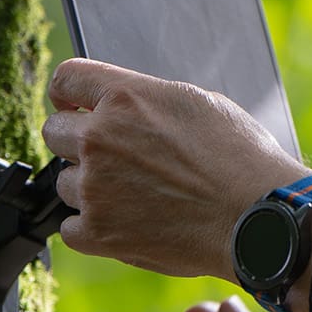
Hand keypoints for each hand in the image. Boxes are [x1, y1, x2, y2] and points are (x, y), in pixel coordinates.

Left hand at [41, 59, 306, 279]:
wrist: (257, 216)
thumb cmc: (242, 159)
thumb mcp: (199, 104)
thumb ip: (148, 102)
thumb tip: (127, 109)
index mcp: (125, 97)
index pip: (66, 80)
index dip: (69, 95)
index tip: (74, 106)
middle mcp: (100, 137)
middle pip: (54, 133)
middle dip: (79, 142)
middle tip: (116, 158)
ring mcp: (94, 187)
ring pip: (65, 182)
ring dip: (90, 187)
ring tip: (136, 195)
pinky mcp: (98, 232)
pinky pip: (71, 226)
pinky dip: (93, 227)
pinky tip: (127, 223)